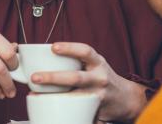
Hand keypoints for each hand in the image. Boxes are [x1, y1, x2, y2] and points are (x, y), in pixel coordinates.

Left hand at [30, 43, 146, 121]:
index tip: (53, 47)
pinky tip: (52, 113)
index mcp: (98, 63)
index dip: (69, 48)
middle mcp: (99, 78)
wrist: (126, 98)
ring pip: (77, 97)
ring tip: (36, 95)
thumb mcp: (94, 65)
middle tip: (35, 77)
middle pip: (76, 77)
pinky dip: (68, 115)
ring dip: (55, 98)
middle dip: (53, 77)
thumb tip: (44, 63)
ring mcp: (98, 95)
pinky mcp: (96, 111)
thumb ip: (76, 63)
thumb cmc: (102, 78)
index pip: (85, 51)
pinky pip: (81, 113)